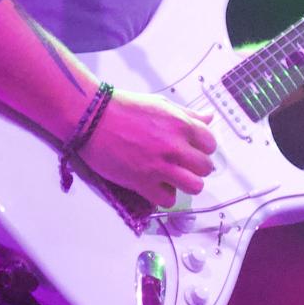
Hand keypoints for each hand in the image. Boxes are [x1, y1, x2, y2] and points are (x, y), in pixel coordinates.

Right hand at [79, 90, 216, 208]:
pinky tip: (156, 184)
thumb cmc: (124, 108)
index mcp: (181, 124)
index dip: (202, 147)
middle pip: (205, 167)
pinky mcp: (142, 183)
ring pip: (194, 186)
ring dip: (186, 183)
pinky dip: (164, 195)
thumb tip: (209, 118)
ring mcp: (159, 166)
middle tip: (182, 164)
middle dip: (196, 167)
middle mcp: (174, 146)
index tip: (192, 148)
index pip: (210, 143)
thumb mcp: (160, 104)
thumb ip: (187, 114)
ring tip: (173, 177)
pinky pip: (168, 200)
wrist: (92, 118)